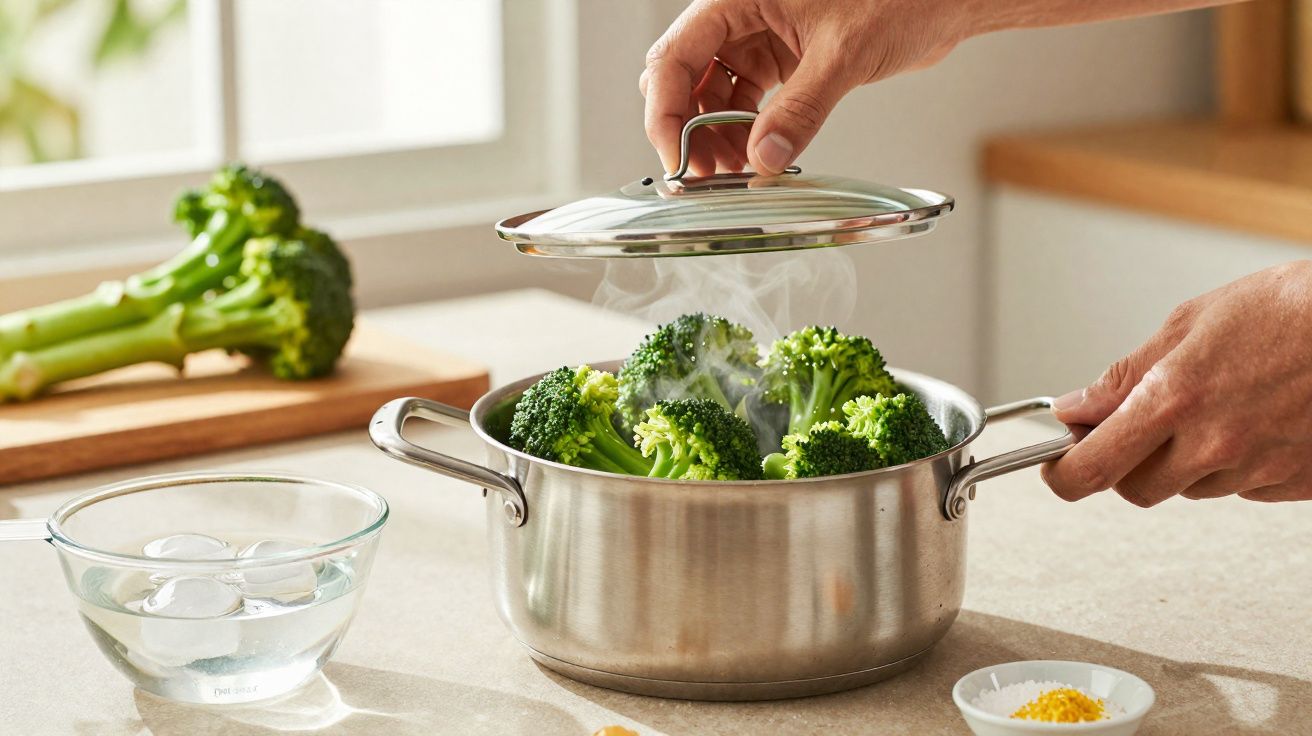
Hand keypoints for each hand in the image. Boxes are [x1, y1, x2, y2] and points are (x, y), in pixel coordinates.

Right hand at [639, 0, 969, 175]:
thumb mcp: (844, 54)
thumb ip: (801, 109)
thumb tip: (764, 158)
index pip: (676, 55)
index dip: (666, 110)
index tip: (677, 156)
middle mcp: (741, 14)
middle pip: (685, 77)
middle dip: (688, 129)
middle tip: (705, 175)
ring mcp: (759, 36)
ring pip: (712, 93)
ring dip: (715, 137)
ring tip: (735, 173)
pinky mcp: (781, 57)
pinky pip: (744, 99)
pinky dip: (744, 132)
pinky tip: (754, 158)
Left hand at [1043, 260, 1311, 505]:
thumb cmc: (1292, 310)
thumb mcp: (1190, 323)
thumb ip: (1125, 375)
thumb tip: (1076, 408)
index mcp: (1173, 401)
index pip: (1092, 468)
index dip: (1063, 473)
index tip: (1057, 464)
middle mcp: (1212, 446)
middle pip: (1136, 488)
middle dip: (1126, 462)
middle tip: (1140, 424)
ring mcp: (1256, 471)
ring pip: (1190, 487)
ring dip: (1185, 460)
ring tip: (1221, 403)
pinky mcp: (1293, 486)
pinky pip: (1241, 487)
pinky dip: (1235, 462)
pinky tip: (1258, 418)